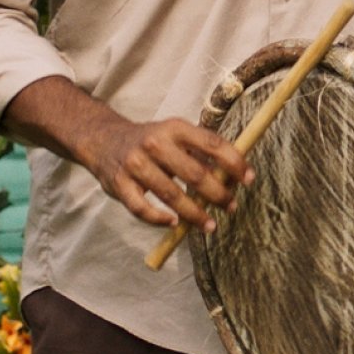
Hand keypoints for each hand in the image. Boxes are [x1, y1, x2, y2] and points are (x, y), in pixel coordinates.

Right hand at [86, 116, 253, 230]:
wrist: (103, 139)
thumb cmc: (150, 142)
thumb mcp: (175, 135)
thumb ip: (200, 152)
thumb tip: (232, 175)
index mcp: (175, 128)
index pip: (212, 144)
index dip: (234, 162)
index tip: (250, 179)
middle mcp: (155, 143)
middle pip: (195, 174)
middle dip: (218, 194)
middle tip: (231, 207)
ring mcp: (135, 164)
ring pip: (171, 195)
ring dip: (194, 214)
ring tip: (210, 225)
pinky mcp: (119, 184)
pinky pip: (142, 208)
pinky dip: (159, 219)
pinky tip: (174, 223)